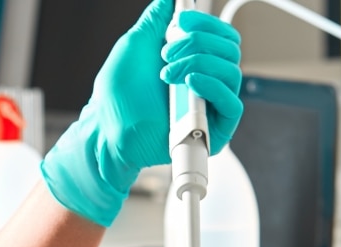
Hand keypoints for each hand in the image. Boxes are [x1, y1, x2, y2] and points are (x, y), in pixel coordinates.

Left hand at [40, 0, 243, 226]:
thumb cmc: (116, 96)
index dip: (207, 23)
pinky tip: (189, 82)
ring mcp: (210, 106)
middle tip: (167, 52)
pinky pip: (232, 104)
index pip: (221, 36)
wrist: (107, 130)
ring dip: (198, 63)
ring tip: (167, 73)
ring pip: (231, 72)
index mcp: (193, 62)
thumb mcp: (134, 46)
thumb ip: (155, 20)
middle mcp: (206, 82)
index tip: (182, 20)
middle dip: (199, 42)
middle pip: (230, 50)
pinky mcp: (215, 131)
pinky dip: (212, 86)